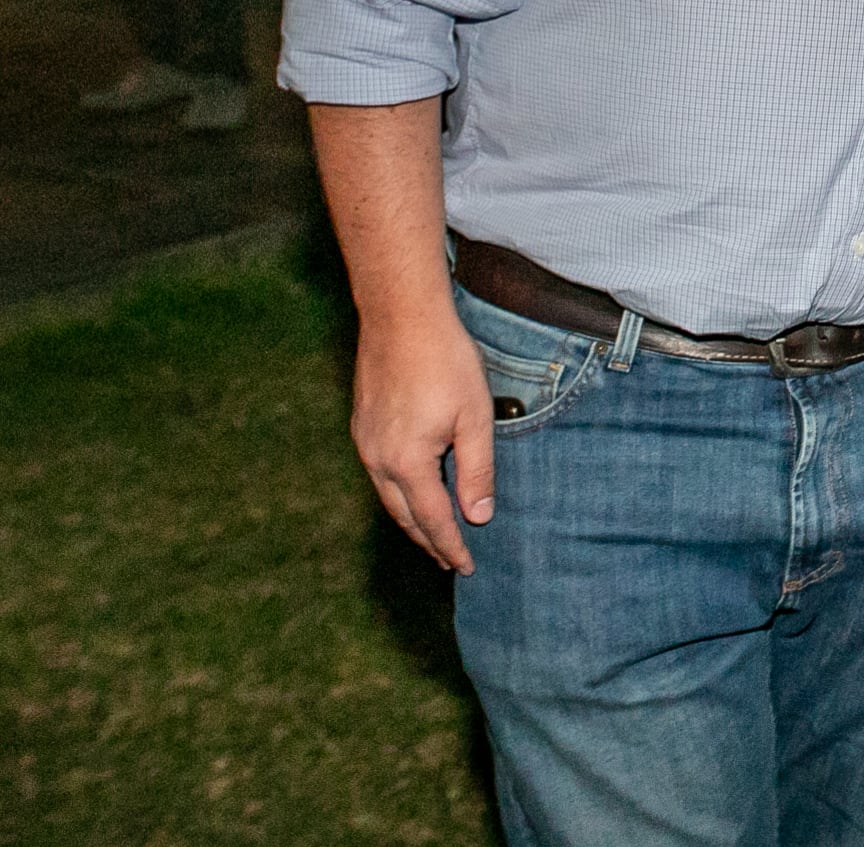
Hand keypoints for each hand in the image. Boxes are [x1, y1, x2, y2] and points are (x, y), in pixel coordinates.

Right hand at [350, 306, 496, 573]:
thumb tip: (478, 516)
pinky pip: (381, 473)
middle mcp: (378, 460)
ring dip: (413, 518)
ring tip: (435, 533)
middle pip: (405, 515)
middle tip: (450, 560)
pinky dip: (400, 492)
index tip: (466, 567)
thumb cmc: (446, 362)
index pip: (433, 520)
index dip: (451, 546)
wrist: (401, 318)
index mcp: (408, 463)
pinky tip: (414, 489)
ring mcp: (365, 443)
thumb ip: (477, 470)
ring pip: (389, 496)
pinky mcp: (362, 425)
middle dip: (430, 540)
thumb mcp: (475, 418)